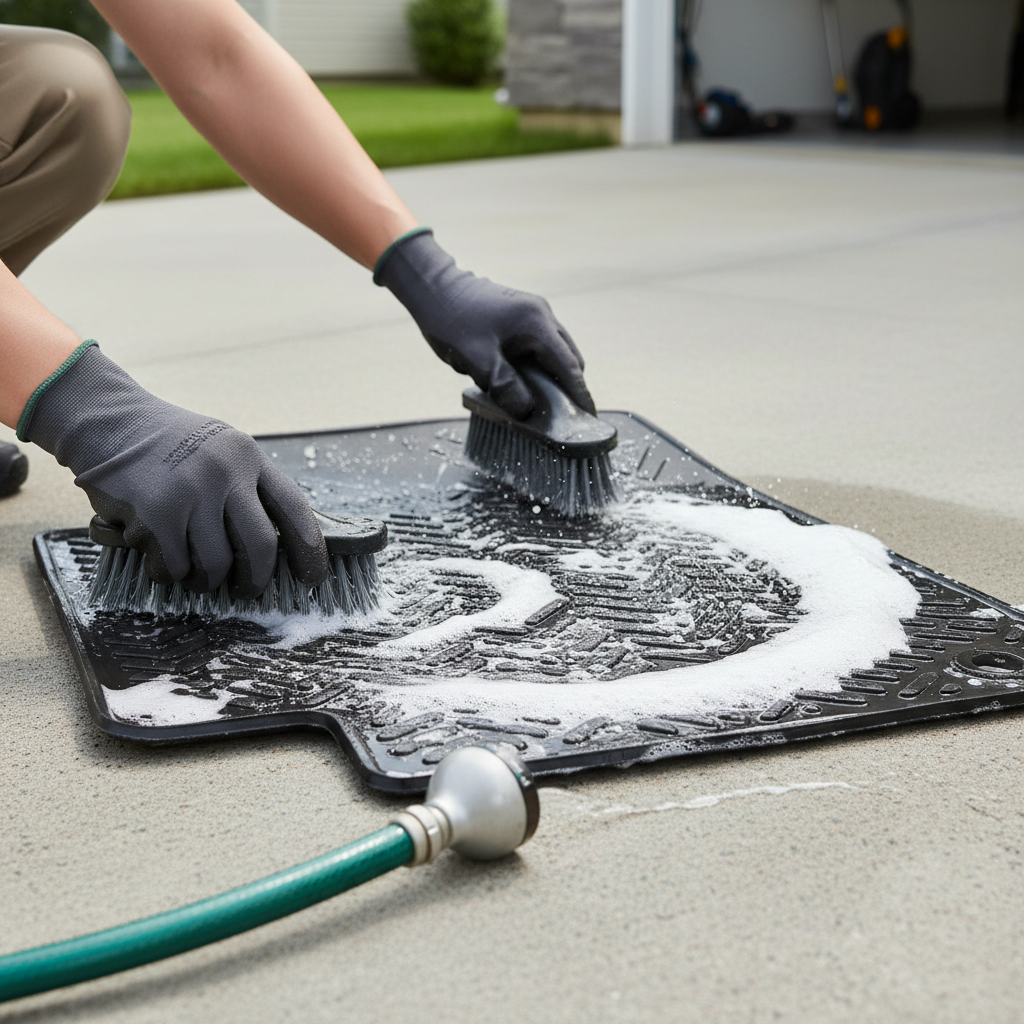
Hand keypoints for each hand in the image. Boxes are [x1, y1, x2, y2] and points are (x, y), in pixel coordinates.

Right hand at [21, 343, 326, 594]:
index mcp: (249, 457)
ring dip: (207, 579)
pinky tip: (161, 557)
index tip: (313, 577)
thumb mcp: (220, 449)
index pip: (294, 508)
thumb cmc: (168, 444)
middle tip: (248, 589)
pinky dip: (170, 572)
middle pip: (260, 546)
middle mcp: (226, 473)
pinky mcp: (156, 514)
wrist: (109, 421)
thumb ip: (247, 486)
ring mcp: (191, 493)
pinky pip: (175, 566)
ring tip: (197, 573)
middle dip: (256, 579)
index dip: (309, 549)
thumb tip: (276, 546)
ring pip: (216, 564)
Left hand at [374, 229, 594, 419]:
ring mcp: (533, 312)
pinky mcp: (521, 314)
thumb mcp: (477, 360)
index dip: (581, 395)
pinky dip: (540, 364)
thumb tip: (526, 411)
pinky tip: (524, 380)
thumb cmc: (451, 320)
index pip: (570, 366)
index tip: (589, 418)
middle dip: (569, 386)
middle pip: (569, 358)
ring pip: (556, 351)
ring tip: (544, 402)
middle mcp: (542, 314)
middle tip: (563, 416)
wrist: (430, 286)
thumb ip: (505, 387)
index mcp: (536, 324)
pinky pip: (541, 344)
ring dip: (553, 375)